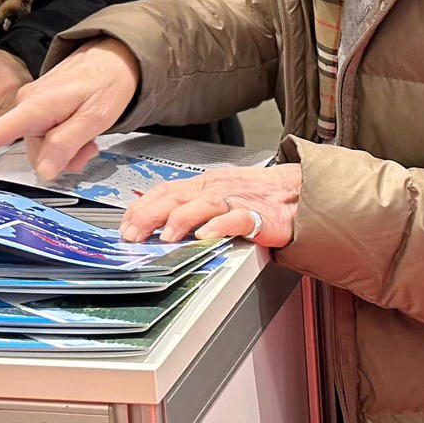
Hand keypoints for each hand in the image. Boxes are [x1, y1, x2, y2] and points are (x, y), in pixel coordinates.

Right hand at [0, 38, 141, 179]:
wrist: (113, 56)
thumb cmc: (107, 82)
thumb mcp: (95, 118)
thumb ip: (66, 144)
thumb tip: (44, 171)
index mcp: (35, 106)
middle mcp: (26, 103)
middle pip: (31, 151)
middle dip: (59, 158)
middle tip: (88, 148)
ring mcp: (30, 103)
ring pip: (40, 145)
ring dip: (64, 149)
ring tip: (88, 136)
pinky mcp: (37, 105)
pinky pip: (44, 134)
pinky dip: (62, 139)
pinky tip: (80, 130)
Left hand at [117, 165, 300, 247]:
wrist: (298, 193)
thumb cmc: (259, 196)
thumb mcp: (219, 195)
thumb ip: (193, 206)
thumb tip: (159, 223)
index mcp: (204, 185)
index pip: (165, 191)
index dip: (142, 207)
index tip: (125, 225)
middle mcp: (216, 189)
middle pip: (175, 196)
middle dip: (149, 215)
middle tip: (132, 234)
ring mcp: (237, 200)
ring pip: (202, 204)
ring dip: (180, 220)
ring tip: (165, 237)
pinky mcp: (259, 215)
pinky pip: (237, 218)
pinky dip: (219, 226)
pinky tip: (206, 235)